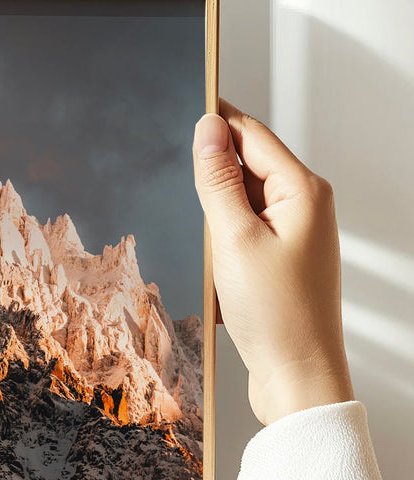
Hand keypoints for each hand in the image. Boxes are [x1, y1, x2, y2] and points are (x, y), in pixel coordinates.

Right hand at [192, 99, 353, 426]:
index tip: (181, 102)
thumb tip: (208, 129)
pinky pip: (243, 229)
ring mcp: (295, 233)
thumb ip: (218, 180)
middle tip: (173, 178)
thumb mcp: (234, 239)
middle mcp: (306, 206)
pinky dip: (221, 238)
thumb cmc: (276, 314)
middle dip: (210, 171)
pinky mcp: (281, 258)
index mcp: (304, 191)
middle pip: (247, 164)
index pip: (251, 134)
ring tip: (203, 241)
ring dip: (214, 211)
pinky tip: (212, 263)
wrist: (298, 376)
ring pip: (241, 200)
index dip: (215, 119)